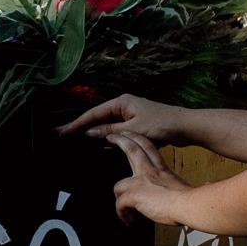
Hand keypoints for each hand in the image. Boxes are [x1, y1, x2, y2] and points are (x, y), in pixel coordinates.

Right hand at [56, 94, 184, 144]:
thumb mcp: (133, 129)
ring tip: (72, 137)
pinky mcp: (136, 123)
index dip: (76, 124)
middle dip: (80, 126)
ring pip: (106, 124)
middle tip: (60, 134)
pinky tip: (97, 143)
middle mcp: (123, 105)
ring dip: (92, 131)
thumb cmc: (161, 124)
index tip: (62, 132)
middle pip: (96, 118)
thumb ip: (110, 131)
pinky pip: (115, 129)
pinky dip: (105, 135)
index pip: (93, 114)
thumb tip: (89, 133)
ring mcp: (129, 114)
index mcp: (121, 102)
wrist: (186, 126)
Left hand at [108, 132, 190, 224]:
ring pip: (117, 185)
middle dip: (121, 140)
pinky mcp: (134, 194)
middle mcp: (149, 172)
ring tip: (123, 208)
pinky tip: (128, 220)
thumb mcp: (189, 188)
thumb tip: (210, 185)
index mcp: (162, 170)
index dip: (139, 139)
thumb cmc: (193, 200)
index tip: (131, 135)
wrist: (188, 205)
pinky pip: (119, 204)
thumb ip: (191, 186)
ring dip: (119, 197)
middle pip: (132, 149)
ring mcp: (139, 182)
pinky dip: (122, 213)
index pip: (149, 148)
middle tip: (112, 136)